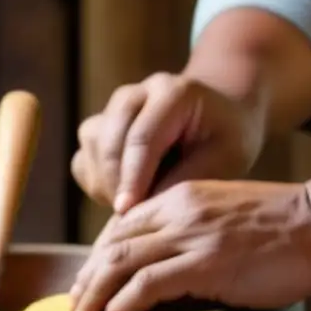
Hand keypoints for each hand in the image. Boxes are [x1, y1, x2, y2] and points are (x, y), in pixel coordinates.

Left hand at [69, 180, 310, 310]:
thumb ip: (198, 229)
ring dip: (95, 291)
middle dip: (88, 275)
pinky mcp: (204, 263)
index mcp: (183, 197)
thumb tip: (178, 263)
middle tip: (75, 302)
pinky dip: (123, 302)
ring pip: (121, 261)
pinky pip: (146, 283)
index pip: (124, 223)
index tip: (91, 277)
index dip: (100, 253)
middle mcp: (179, 210)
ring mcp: (190, 236)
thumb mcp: (230, 215)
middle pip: (113, 242)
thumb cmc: (288, 226)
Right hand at [71, 72, 264, 213]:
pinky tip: (122, 197)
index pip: (141, 137)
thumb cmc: (227, 138)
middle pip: (108, 139)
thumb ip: (186, 179)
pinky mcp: (101, 128)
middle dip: (116, 182)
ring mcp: (113, 108)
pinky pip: (84, 158)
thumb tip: (146, 209)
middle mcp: (137, 93)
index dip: (133, 178)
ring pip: (92, 145)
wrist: (219, 117)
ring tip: (134, 206)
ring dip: (105, 182)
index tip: (128, 212)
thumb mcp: (224, 158)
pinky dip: (96, 183)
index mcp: (172, 92)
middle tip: (132, 217)